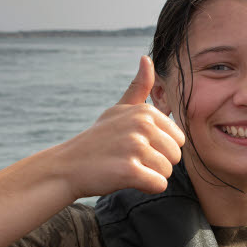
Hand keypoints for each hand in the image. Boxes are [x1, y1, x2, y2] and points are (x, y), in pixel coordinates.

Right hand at [57, 56, 184, 197]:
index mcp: (145, 111)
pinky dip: (145, 188)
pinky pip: (158, 185)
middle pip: (176, 156)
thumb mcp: (118, 110)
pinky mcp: (129, 171)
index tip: (135, 146)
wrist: (68, 166)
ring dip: (149, 176)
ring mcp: (135, 147)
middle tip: (130, 159)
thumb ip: (138, 87)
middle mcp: (142, 125)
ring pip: (167, 172)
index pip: (179, 139)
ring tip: (125, 167)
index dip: (160, 148)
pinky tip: (125, 179)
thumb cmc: (98, 140)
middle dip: (157, 164)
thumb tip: (147, 58)